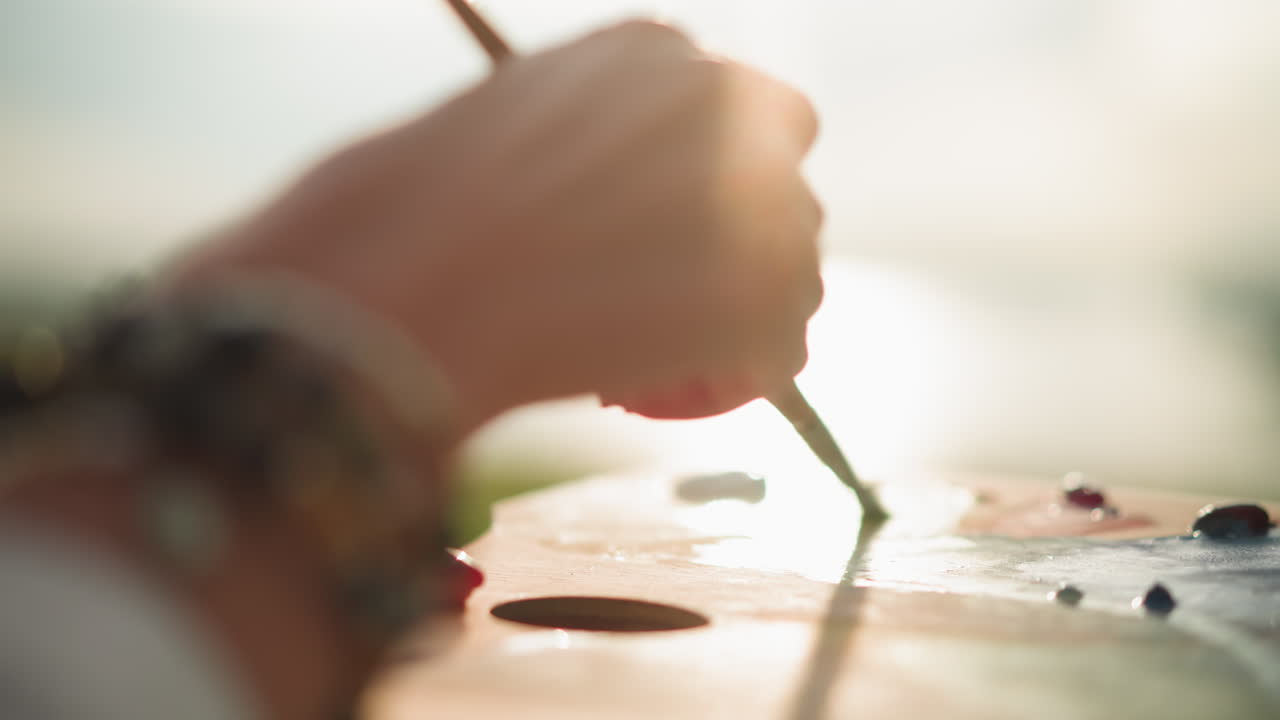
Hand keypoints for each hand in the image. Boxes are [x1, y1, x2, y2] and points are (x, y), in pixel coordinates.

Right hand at [175, 21, 823, 431]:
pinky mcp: (769, 292)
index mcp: (659, 50)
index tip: (661, 237)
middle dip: (730, 248)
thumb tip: (624, 205)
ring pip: (792, 272)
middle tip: (659, 303)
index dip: (701, 189)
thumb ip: (595, 145)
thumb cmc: (415, 210)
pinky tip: (662, 393)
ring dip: (734, 319)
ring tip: (644, 354)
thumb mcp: (512, 126)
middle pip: (778, 188)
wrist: (408, 278)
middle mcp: (729, 104)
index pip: (729, 117)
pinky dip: (730, 381)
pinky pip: (781, 351)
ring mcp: (761, 194)